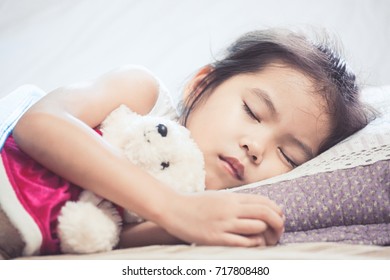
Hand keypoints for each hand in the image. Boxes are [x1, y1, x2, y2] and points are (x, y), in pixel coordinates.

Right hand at [159, 191, 283, 246]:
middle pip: (265, 213)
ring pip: (257, 227)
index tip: (279, 217)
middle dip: (278, 222)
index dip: (276, 210)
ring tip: (266, 239)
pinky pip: (242, 243)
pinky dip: (253, 244)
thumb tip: (256, 207)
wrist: (173, 209)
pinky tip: (253, 245)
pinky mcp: (216, 238)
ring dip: (266, 235)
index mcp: (231, 197)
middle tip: (280, 231)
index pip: (263, 201)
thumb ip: (236, 201)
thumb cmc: (196, 204)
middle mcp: (230, 208)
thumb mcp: (218, 197)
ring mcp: (223, 223)